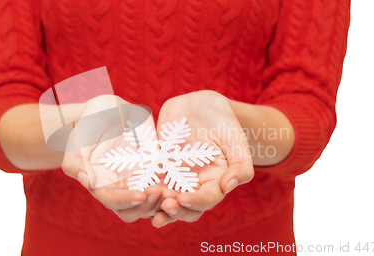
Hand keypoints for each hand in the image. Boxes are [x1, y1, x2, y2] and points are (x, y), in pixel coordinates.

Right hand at [61, 95, 170, 221]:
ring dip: (163, 201)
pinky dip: (175, 187)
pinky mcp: (154, 171)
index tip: (140, 195)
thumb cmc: (87, 127)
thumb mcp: (76, 142)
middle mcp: (121, 189)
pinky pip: (167, 185)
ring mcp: (139, 182)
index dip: (126, 201)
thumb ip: (76, 163)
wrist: (106, 112)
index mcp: (101, 186)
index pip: (113, 201)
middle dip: (149, 205)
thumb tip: (87, 182)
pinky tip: (184, 182)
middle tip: (162, 194)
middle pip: (135, 209)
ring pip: (153, 202)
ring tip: (174, 192)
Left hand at [151, 90, 253, 226]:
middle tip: (164, 206)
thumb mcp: (237, 140)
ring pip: (164, 198)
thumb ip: (241, 165)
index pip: (207, 199)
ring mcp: (174, 177)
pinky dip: (141, 186)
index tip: (183, 199)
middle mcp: (194, 184)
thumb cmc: (224, 122)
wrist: (201, 105)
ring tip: (146, 203)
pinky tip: (132, 188)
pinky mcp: (158, 166)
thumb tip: (229, 186)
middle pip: (185, 207)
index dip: (195, 202)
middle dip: (174, 210)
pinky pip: (149, 179)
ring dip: (155, 204)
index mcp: (216, 182)